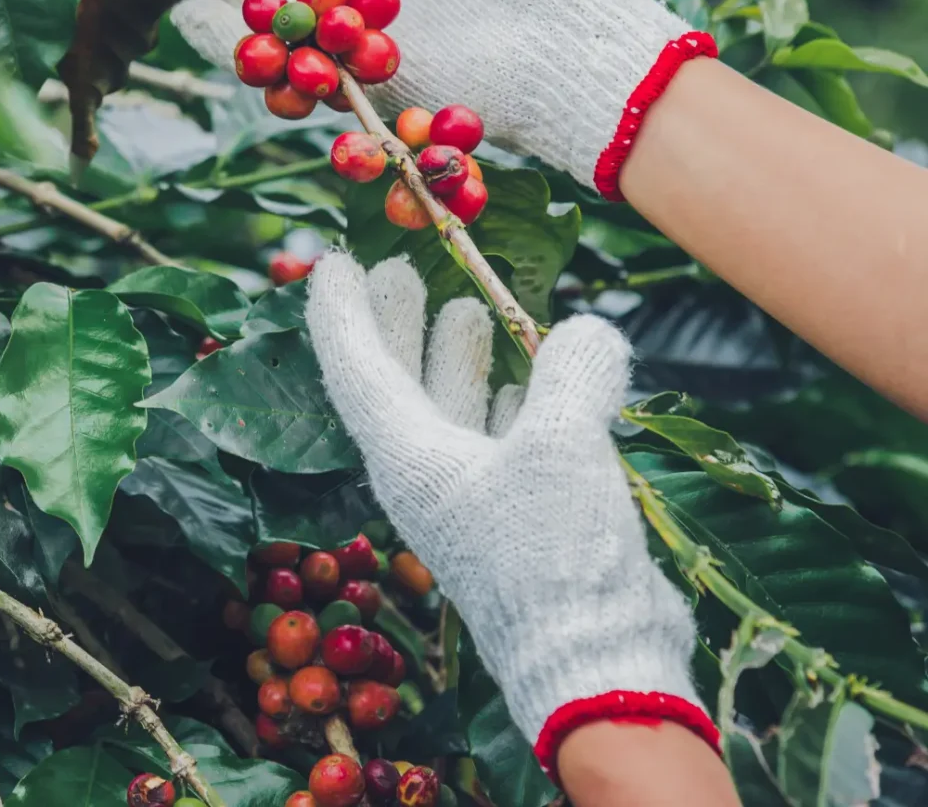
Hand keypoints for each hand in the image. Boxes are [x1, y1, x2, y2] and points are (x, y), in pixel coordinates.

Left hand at [305, 252, 717, 775]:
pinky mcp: (516, 516)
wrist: (594, 665)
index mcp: (407, 455)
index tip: (334, 261)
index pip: (355, 368)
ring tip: (465, 305)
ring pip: (449, 408)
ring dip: (456, 357)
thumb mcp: (560, 447)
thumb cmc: (553, 556)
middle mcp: (426, 474)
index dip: (341, 312)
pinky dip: (508, 400)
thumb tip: (586, 331)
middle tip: (399, 268)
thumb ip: (570, 373)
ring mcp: (470, 497)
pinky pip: (498, 438)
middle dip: (397, 323)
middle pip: (398, 381)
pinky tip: (526, 377)